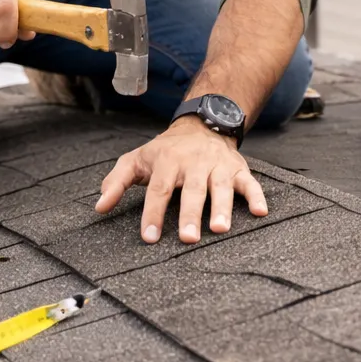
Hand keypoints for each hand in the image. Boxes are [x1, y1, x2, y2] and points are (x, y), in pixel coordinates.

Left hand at [94, 116, 267, 242]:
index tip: (150, 237)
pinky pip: (250, 182)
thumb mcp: (136, 160)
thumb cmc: (165, 151)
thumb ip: (116, 182)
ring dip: (222, 207)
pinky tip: (261, 212)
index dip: (154, 213)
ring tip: (220, 229)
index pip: (159, 189)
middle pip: (193, 190)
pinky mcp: (238, 169)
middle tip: (188, 237)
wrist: (201, 124)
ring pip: (221, 186)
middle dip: (191, 213)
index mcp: (168, 161)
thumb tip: (99, 206)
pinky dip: (256, 196)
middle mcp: (195, 162)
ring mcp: (218, 165)